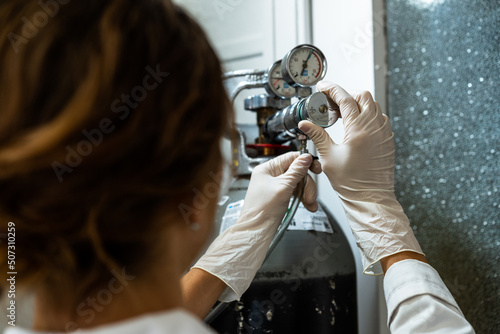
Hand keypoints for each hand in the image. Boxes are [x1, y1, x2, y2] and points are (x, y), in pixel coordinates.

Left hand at [193, 152, 318, 300]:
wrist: (256, 231)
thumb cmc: (262, 211)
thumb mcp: (283, 187)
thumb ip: (296, 171)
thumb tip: (306, 157)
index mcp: (267, 169)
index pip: (290, 158)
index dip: (305, 163)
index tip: (316, 169)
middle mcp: (270, 176)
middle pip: (296, 172)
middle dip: (306, 184)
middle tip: (310, 196)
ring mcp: (275, 187)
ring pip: (298, 183)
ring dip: (306, 193)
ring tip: (310, 204)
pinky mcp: (279, 197)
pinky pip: (295, 193)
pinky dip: (302, 199)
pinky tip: (308, 206)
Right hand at [299, 81, 423, 274]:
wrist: (371, 198)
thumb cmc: (351, 182)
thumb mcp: (328, 157)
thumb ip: (318, 135)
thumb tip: (305, 124)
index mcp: (359, 129)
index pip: (345, 98)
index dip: (332, 89)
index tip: (322, 87)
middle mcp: (375, 127)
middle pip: (362, 96)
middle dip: (345, 95)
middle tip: (330, 104)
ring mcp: (384, 133)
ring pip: (373, 105)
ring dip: (357, 104)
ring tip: (340, 116)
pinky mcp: (388, 140)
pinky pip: (379, 118)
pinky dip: (367, 115)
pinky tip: (354, 126)